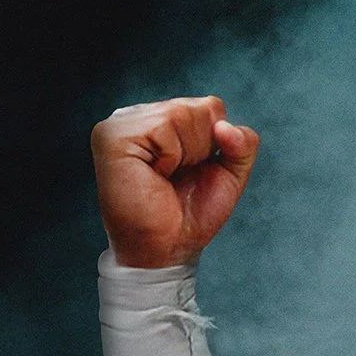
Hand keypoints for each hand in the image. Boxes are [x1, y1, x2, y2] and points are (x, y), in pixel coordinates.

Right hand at [90, 96, 260, 267]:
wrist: (168, 248)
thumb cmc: (191, 214)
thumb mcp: (230, 173)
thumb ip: (243, 143)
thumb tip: (225, 126)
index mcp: (162, 118)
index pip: (211, 107)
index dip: (213, 145)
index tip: (190, 172)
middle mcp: (139, 116)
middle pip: (200, 108)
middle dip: (201, 149)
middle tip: (176, 178)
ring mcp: (122, 124)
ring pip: (182, 114)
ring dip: (185, 154)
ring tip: (163, 177)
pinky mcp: (112, 136)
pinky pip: (163, 126)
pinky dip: (169, 156)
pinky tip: (154, 174)